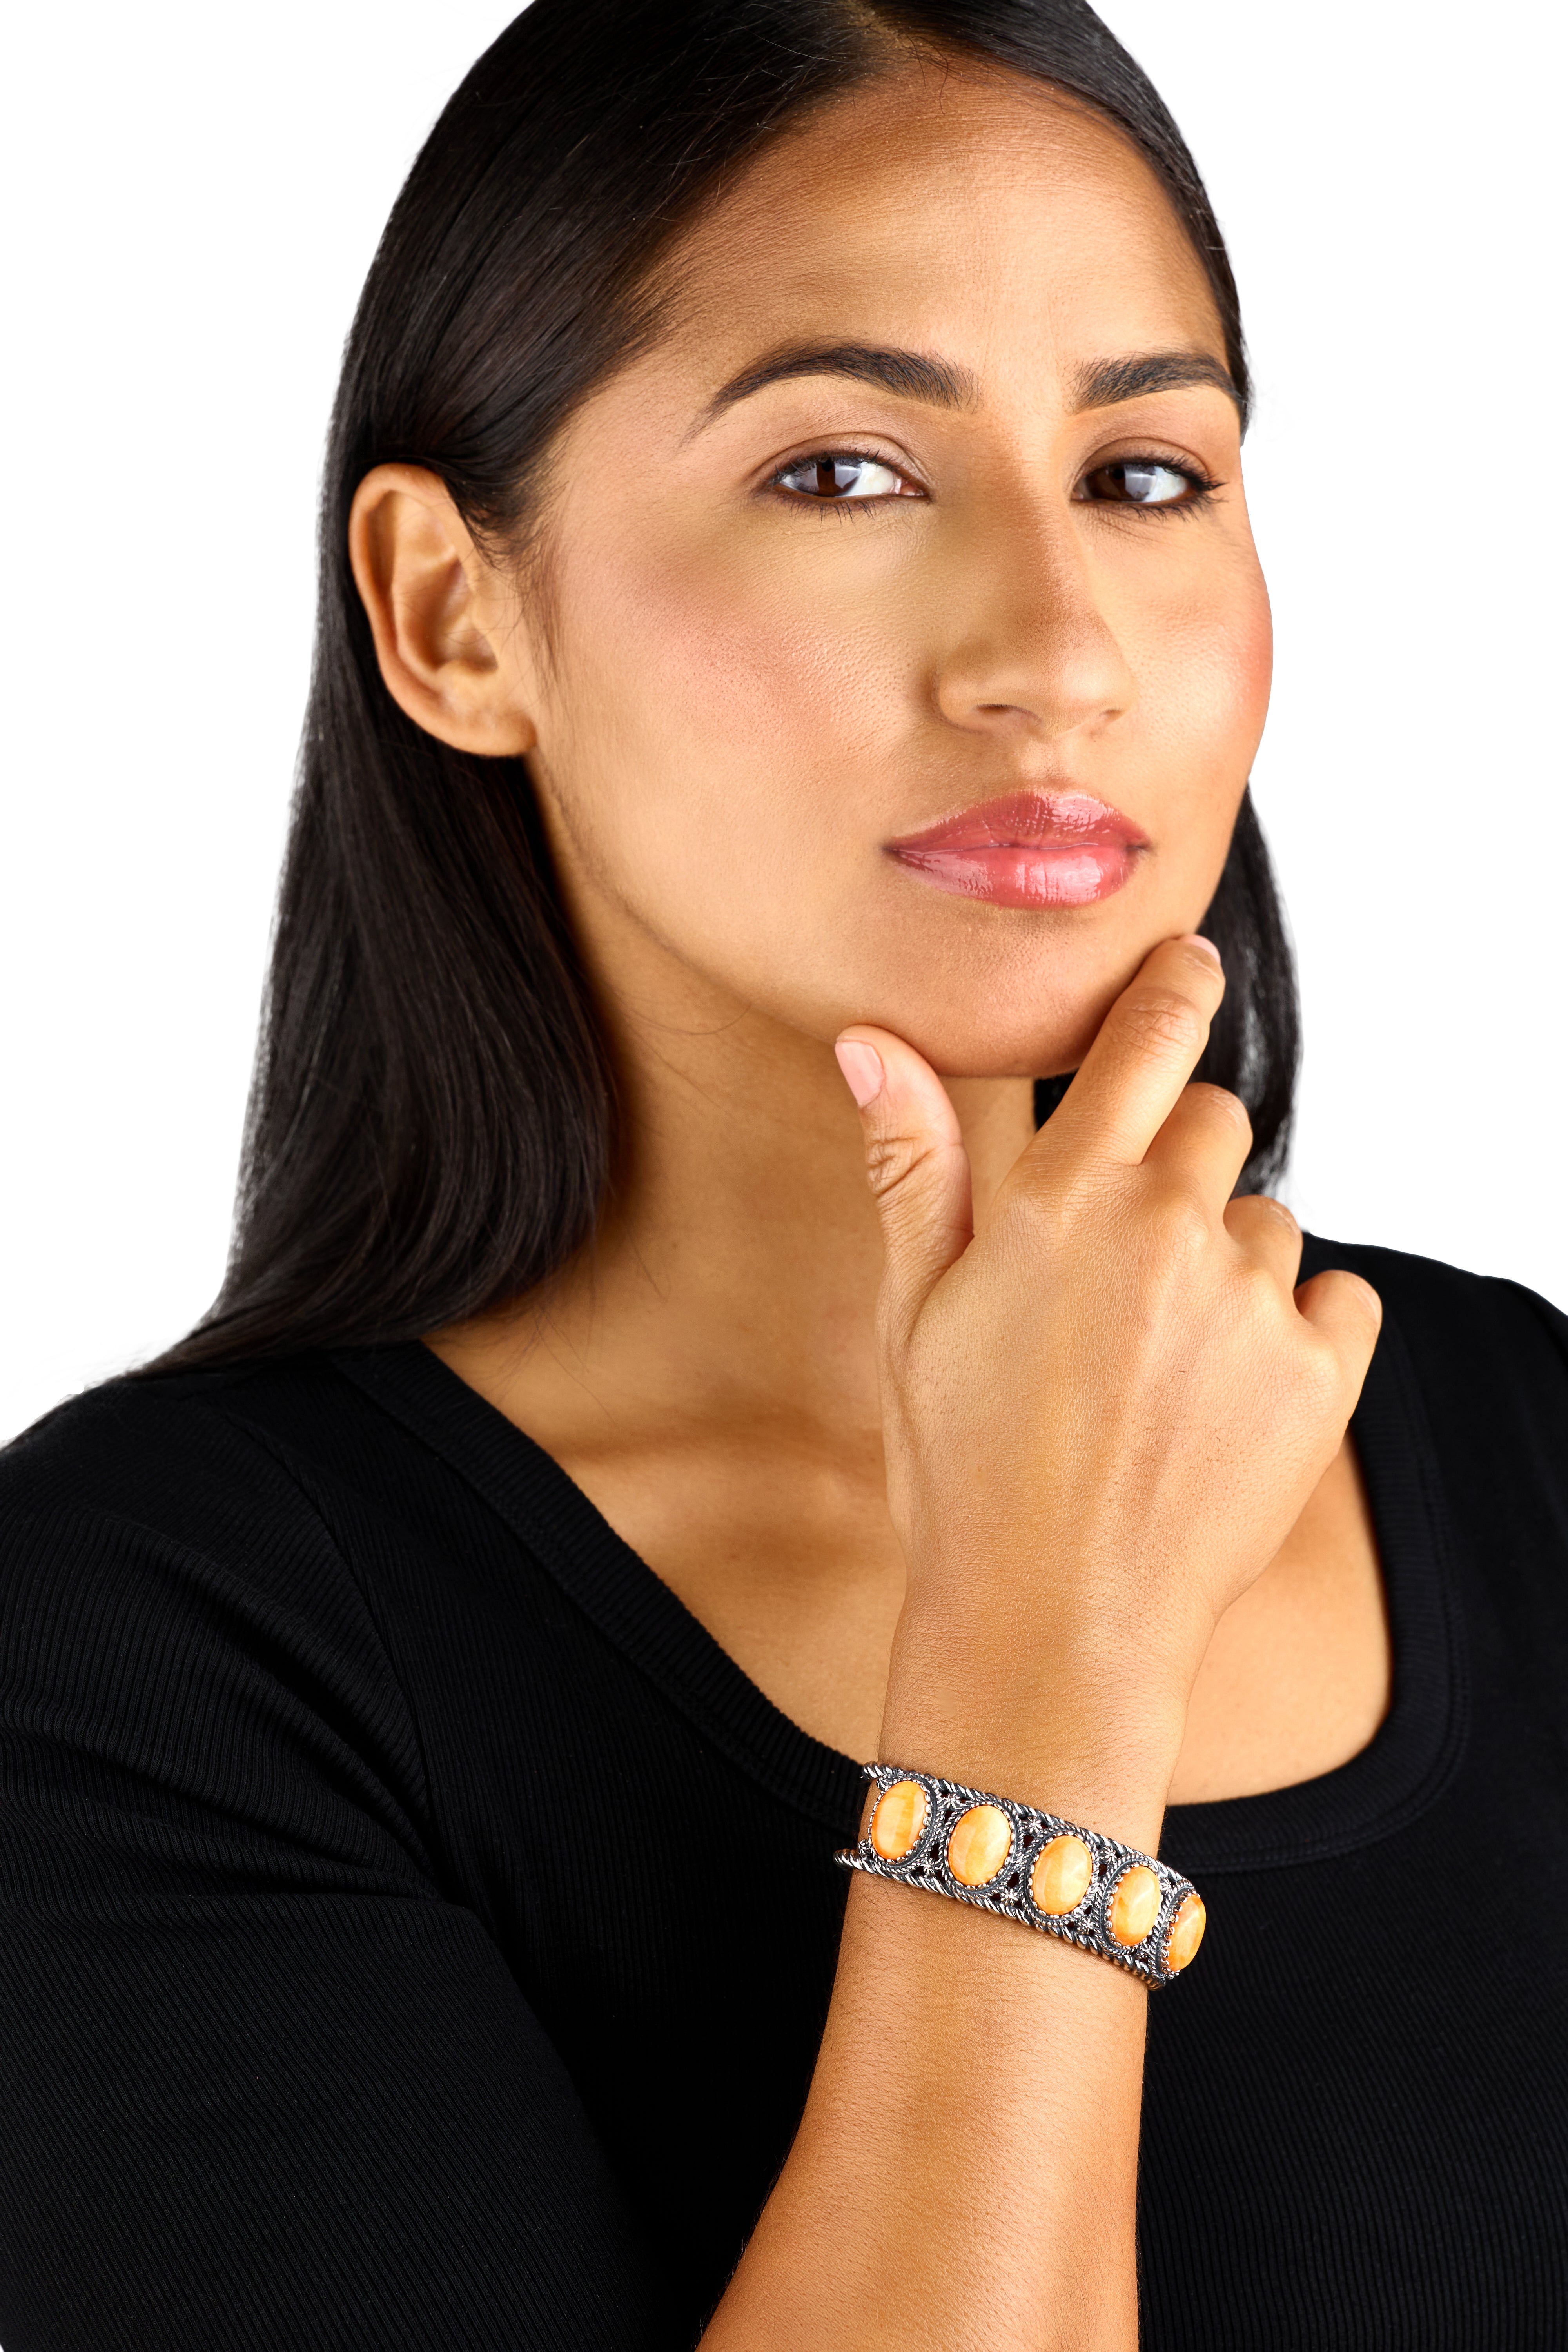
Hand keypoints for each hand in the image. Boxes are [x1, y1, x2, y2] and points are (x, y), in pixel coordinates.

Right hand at [835, 935, 1381, 1819]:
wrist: (1052, 1627)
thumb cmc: (962, 1472)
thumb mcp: (912, 1313)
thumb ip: (915, 1165)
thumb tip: (875, 1043)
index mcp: (1064, 1197)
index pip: (1151, 1033)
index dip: (1173, 987)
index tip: (1186, 967)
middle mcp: (1168, 1228)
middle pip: (1217, 1121)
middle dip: (1177, 1163)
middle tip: (1124, 1261)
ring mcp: (1252, 1303)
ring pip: (1270, 1219)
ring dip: (1228, 1260)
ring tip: (1160, 1358)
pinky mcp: (1320, 1377)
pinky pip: (1340, 1296)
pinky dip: (1299, 1325)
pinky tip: (1228, 1388)